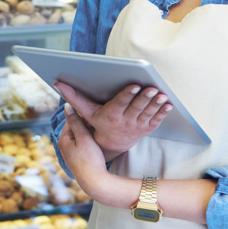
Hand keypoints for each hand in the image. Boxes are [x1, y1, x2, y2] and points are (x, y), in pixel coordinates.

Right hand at [54, 82, 171, 161]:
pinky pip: (156, 120)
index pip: (120, 104)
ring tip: (162, 95)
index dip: (127, 95)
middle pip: (136, 108)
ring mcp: (137, 126)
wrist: (111, 145)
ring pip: (148, 114)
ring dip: (156, 105)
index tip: (135, 85)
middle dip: (145, 98)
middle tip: (153, 88)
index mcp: (111, 115)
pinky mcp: (146, 128)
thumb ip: (74, 97)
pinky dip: (163, 113)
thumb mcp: (86, 111)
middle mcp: (124, 122)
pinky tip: (169, 104)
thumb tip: (57, 83)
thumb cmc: (97, 123)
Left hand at [58, 103, 110, 199]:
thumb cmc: (90, 159)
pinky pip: (81, 143)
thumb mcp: (83, 137)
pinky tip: (97, 138)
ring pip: (79, 135)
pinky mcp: (77, 158)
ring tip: (99, 126)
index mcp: (63, 139)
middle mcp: (64, 146)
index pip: (71, 119)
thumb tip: (67, 105)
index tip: (94, 110)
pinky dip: (88, 138)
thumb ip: (76, 121)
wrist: (94, 182)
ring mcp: (70, 152)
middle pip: (75, 127)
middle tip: (99, 118)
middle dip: (85, 122)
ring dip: (88, 130)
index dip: (83, 114)